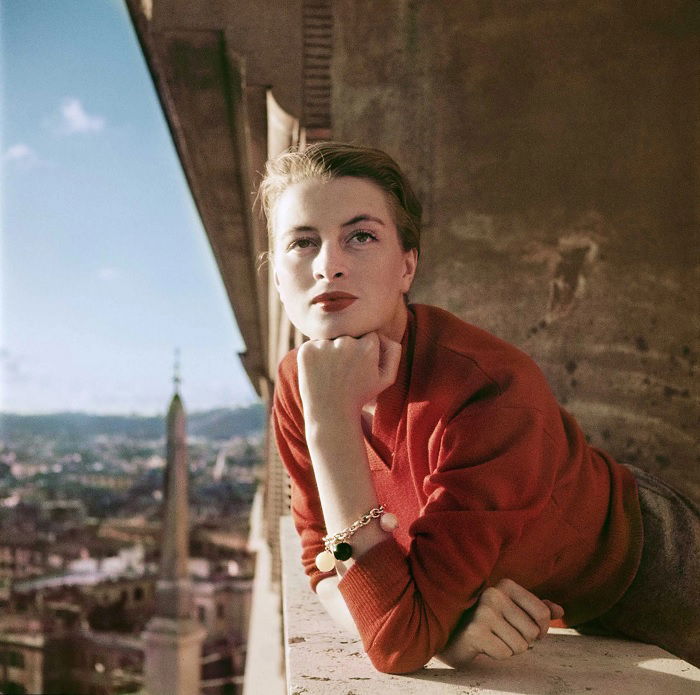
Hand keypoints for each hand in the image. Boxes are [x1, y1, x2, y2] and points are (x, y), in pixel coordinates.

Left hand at [297, 332, 400, 420]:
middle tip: (344, 373)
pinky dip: (315, 356)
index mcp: (367, 346)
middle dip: (348, 350)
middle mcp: (346, 342)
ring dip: (331, 351)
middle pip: (349, 335)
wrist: (331, 414)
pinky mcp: (306, 350)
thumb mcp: (386, 378)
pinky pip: (314, 345)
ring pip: (331, 339)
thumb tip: (384, 332)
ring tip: (332, 374)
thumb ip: (393, 352)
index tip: (359, 368)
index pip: (368, 336)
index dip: (364, 352)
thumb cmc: (360, 395)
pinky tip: (319, 373)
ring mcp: (324, 345)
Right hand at [437, 578, 563, 666]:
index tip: (525, 629)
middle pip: (533, 633)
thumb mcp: (512, 610)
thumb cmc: (487, 621)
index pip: (543, 613)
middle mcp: (494, 594)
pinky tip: (484, 645)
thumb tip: (560, 610)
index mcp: (506, 584)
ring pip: (521, 646)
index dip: (540, 629)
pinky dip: (497, 654)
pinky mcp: (476, 631)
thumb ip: (535, 608)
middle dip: (522, 640)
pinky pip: (506, 653)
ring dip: (509, 648)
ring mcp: (484, 612)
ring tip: (493, 638)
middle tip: (502, 634)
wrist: (452, 634)